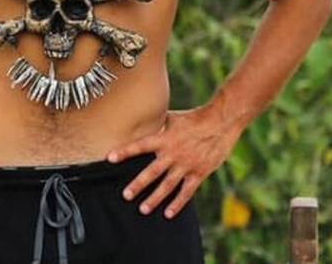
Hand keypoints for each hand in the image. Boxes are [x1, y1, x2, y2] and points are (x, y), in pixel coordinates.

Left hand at [106, 105, 241, 218]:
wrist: (221, 122)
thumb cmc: (196, 118)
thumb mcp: (174, 118)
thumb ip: (159, 124)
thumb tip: (145, 121)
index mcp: (165, 138)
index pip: (140, 146)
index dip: (125, 151)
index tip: (110, 158)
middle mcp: (173, 153)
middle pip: (152, 172)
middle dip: (138, 185)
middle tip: (126, 195)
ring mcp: (186, 165)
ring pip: (167, 185)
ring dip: (154, 198)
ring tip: (143, 209)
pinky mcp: (199, 173)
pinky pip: (186, 191)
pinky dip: (177, 203)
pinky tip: (168, 213)